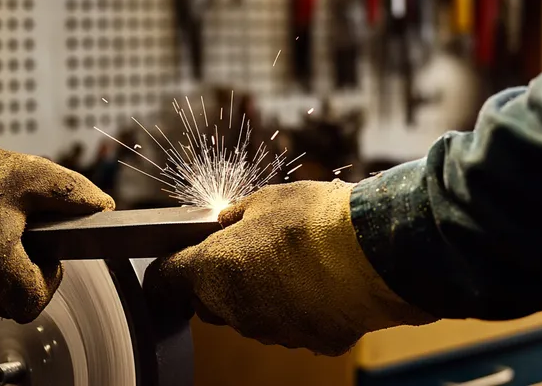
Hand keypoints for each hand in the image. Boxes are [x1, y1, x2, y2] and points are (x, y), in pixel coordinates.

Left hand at [146, 181, 434, 355]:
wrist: (376, 253)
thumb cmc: (316, 220)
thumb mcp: (266, 200)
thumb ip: (237, 216)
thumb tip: (227, 221)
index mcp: (213, 269)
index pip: (165, 278)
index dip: (168, 266)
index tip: (176, 256)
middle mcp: (235, 309)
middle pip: (207, 300)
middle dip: (216, 279)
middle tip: (242, 249)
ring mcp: (272, 330)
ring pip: (248, 314)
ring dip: (257, 293)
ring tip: (289, 261)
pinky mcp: (307, 340)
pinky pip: (288, 323)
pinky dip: (294, 306)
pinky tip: (317, 281)